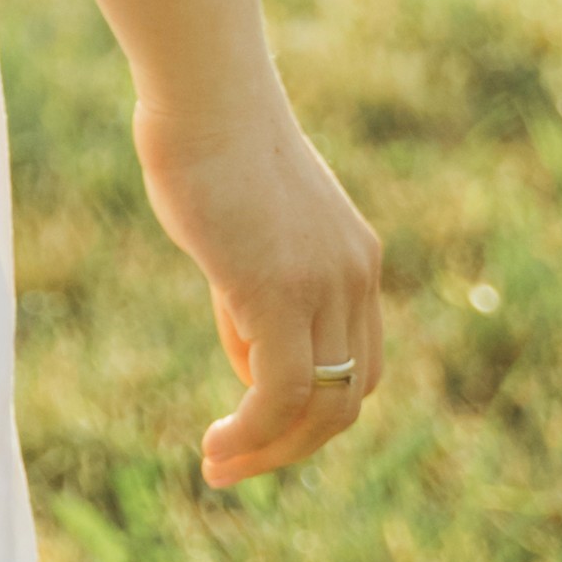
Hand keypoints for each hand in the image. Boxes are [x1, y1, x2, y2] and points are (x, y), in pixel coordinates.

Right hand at [132, 93, 385, 485]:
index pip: (357, 366)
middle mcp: (354, 277)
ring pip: (318, 406)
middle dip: (294, 446)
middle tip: (233, 466)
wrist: (204, 95)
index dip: (313, 412)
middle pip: (349, 399)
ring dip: (269, 451)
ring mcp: (322, 285)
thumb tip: (249, 350)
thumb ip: (261, 287)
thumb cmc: (209, 147)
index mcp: (355, 260)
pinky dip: (252, 433)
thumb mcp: (251, 229)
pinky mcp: (278, 290)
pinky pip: (279, 392)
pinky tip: (215, 446)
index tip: (255, 427)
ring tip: (218, 466)